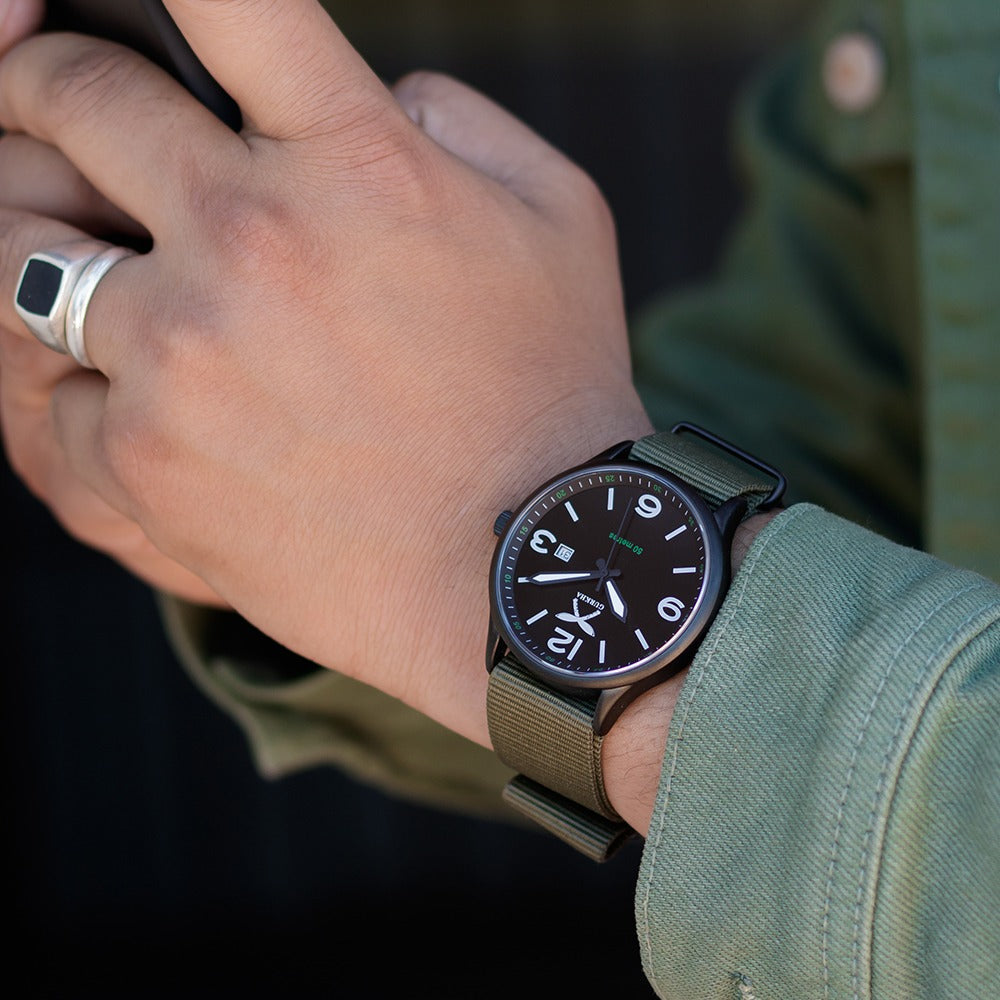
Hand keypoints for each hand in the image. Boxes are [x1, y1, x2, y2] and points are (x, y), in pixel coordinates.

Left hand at [0, 1, 652, 746]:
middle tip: (48, 105)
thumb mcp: (558, 219)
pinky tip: (128, 395)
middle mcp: (250, 239)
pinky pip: (42, 394)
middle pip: (68, 98)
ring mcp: (180, 356)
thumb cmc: (553, 394)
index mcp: (356, 160)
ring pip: (13, 245)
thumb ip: (460, 119)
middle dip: (41, 82)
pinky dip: (72, 384)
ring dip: (27, 228)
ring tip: (69, 251)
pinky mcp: (143, 464)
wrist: (521, 568)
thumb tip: (379, 95)